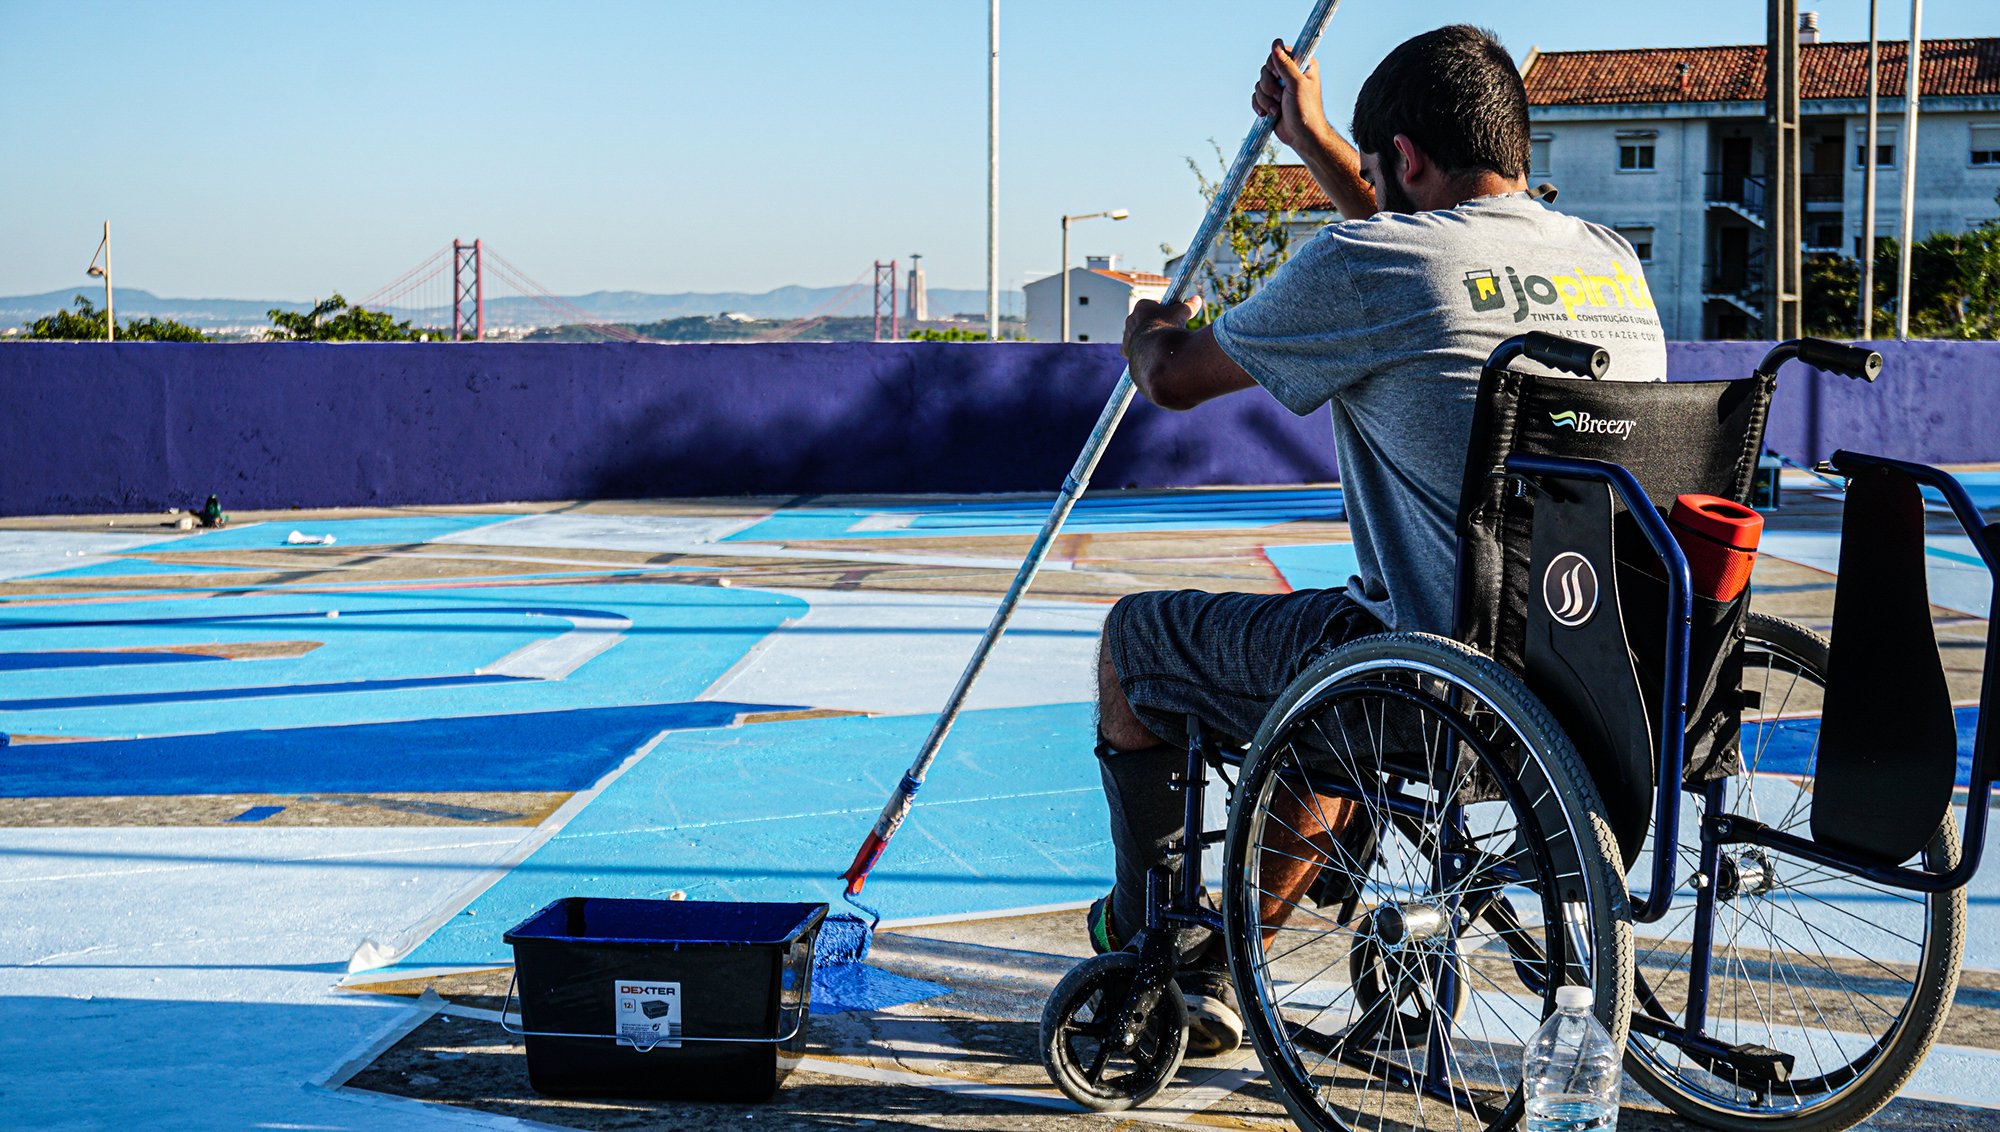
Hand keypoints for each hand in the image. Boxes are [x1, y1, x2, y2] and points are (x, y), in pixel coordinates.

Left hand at [1122, 295, 1201, 359]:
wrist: (1157, 352)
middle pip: (1144, 319)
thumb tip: (1197, 299)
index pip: (1152, 304)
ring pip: (1137, 334)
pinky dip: (1139, 351)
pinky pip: (1131, 349)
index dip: (1162, 309)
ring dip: (1146, 337)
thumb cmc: (1169, 328)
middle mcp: (1131, 319)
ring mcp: (1127, 335)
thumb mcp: (1181, 313)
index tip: (1170, 315)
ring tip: (1159, 344)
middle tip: (1167, 330)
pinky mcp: (1126, 350)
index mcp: (1141, 306)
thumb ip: (1188, 306)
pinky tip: (1148, 354)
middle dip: (1154, 323)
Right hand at [1252, 39, 1326, 153]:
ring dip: (1265, 99)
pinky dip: (1259, 105)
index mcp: (1302, 65)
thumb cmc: (1305, 110)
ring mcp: (1279, 87)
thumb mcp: (1296, 84)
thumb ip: (1285, 64)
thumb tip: (1275, 44)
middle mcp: (1290, 74)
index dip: (1274, 65)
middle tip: (1280, 97)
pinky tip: (1268, 114)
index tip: (1278, 76)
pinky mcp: (1270, 99)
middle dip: (1269, 86)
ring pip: (1259, 83)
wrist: (1301, 136)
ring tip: (1276, 110)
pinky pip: (1256, 96)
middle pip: (1266, 69)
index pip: (1280, 53)